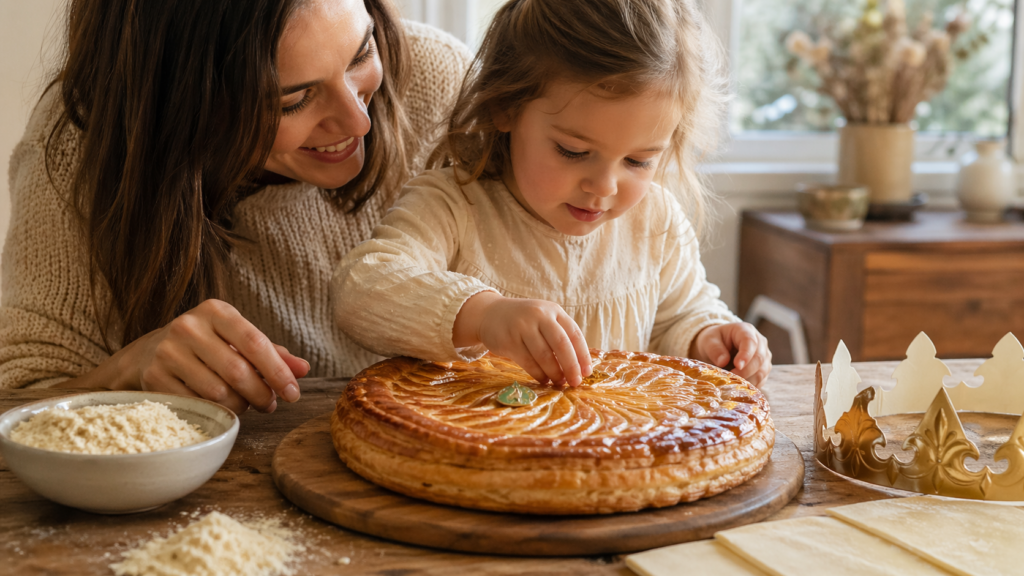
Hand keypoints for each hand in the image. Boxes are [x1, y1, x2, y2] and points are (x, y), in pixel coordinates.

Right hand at [117, 299, 308, 413]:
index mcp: (216, 311)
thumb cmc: (207, 345)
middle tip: (271, 404)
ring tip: (246, 404)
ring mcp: (168, 352)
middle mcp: (189, 327)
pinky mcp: (154, 377)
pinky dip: (216, 411)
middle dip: (262, 394)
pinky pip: (197, 404)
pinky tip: (221, 406)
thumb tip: (303, 369)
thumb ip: (272, 353)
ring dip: (240, 406)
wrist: (149, 352)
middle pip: (237, 371)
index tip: (294, 394)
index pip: (255, 342)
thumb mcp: (238, 339)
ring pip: (218, 392)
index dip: (278, 372)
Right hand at [453, 292, 591, 385]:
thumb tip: (579, 368)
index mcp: (554, 311)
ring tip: (558, 383)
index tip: (587, 373)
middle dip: (571, 367)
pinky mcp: (509, 340)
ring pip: (544, 355)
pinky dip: (538, 374)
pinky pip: (528, 362)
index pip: (574, 334)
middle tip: (575, 383)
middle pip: (562, 345)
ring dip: (554, 373)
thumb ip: (560, 337)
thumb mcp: (544, 320)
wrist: (490, 314)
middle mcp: (539, 315)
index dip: (583, 355)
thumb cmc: (525, 322)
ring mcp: (522, 327)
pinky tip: (544, 380)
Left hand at [691, 322, 771, 386]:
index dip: (746, 355)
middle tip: (730, 379)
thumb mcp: (709, 341)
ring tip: (731, 383)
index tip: (737, 366)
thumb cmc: (714, 341)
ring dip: (748, 380)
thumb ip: (715, 349)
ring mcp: (764, 357)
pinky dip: (750, 386)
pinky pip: (761, 380)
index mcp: (746, 331)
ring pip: (762, 371)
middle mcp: (760, 343)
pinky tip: (737, 387)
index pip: (750, 342)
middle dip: (745, 371)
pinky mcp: (763, 369)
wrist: (719, 346)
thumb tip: (723, 361)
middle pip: (759, 358)